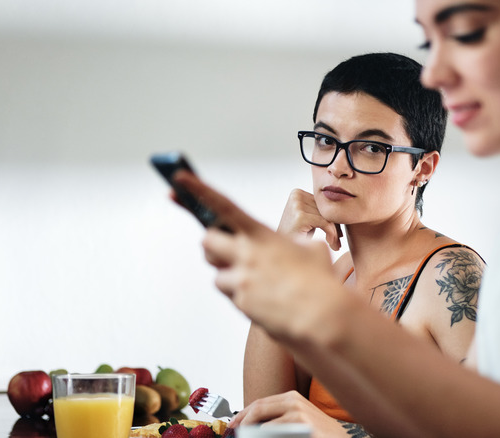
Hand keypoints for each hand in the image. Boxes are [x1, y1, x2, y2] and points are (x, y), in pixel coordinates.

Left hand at [172, 171, 346, 341]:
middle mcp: (246, 255)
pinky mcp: (241, 303)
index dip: (199, 190)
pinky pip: (232, 296)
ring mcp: (241, 280)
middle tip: (226, 251)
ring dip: (230, 276)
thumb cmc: (320, 280)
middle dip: (213, 246)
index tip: (179, 178)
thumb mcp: (311, 248)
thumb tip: (291, 246)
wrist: (320, 315)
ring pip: (217, 275)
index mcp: (261, 235)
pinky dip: (244, 296)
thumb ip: (293, 243)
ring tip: (257, 282)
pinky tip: (265, 299)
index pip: (224, 206)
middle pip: (207, 242)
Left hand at [230, 391, 355, 437]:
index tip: (232, 425)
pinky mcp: (300, 422)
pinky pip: (271, 430)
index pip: (259, 402)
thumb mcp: (296, 421)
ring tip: (244, 437)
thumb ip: (277, 419)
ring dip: (249, 431)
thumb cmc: (318, 433)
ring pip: (261, 420)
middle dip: (241, 421)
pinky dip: (261, 436)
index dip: (242, 414)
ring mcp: (297, 411)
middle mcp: (293, 400)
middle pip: (257, 407)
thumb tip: (250, 426)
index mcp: (291, 397)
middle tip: (233, 432)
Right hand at [278, 189, 341, 250]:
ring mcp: (297, 205)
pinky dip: (331, 234)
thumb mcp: (309, 219)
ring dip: (334, 232)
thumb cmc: (297, 237)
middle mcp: (296, 195)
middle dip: (335, 226)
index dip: (333, 218)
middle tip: (339, 241)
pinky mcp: (300, 216)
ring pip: (327, 216)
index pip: (323, 204)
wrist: (281, 252)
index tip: (339, 234)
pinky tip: (332, 244)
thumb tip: (345, 209)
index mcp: (297, 192)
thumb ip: (320, 210)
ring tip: (336, 245)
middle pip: (326, 209)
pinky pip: (325, 223)